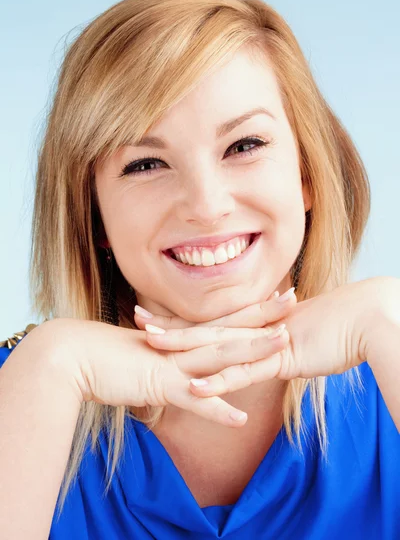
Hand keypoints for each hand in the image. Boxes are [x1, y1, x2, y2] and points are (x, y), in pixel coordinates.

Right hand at [50, 316, 289, 427]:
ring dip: (253, 350)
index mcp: (183, 339)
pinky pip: (194, 401)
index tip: (277, 293)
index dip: (252, 308)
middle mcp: (184, 347)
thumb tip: (184, 366)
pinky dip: (217, 409)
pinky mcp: (160, 385)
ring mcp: (175, 365)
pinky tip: (240, 418)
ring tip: (283, 343)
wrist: (75, 356)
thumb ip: (170, 358)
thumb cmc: (108, 356)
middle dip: (264, 315)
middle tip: (295, 297)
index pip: (224, 319)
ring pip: (221, 356)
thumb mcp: (147, 355)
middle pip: (231, 328)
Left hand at [137, 280, 380, 399]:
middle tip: (137, 318)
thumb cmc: (337, 328)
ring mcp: (264, 344)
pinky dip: (217, 380)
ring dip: (183, 346)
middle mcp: (254, 330)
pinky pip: (243, 374)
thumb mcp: (301, 337)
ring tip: (151, 344)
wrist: (363, 319)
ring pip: (215, 346)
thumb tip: (272, 346)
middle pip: (204, 328)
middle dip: (170, 324)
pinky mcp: (279, 360)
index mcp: (257, 324)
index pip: (213, 322)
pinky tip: (193, 386)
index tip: (159, 315)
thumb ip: (280, 344)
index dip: (185, 319)